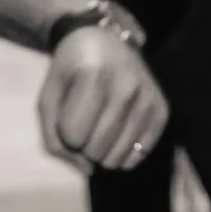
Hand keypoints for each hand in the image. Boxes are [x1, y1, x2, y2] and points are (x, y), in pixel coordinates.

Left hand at [39, 26, 168, 173]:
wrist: (103, 41)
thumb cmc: (70, 71)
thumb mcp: (49, 97)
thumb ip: (54, 139)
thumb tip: (88, 170)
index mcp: (93, 76)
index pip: (73, 136)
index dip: (65, 131)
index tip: (69, 111)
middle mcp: (126, 86)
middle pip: (95, 151)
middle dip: (83, 145)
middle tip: (85, 120)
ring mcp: (147, 98)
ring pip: (117, 158)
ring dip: (102, 152)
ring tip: (100, 126)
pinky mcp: (162, 110)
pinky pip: (140, 155)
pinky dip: (123, 153)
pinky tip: (118, 132)